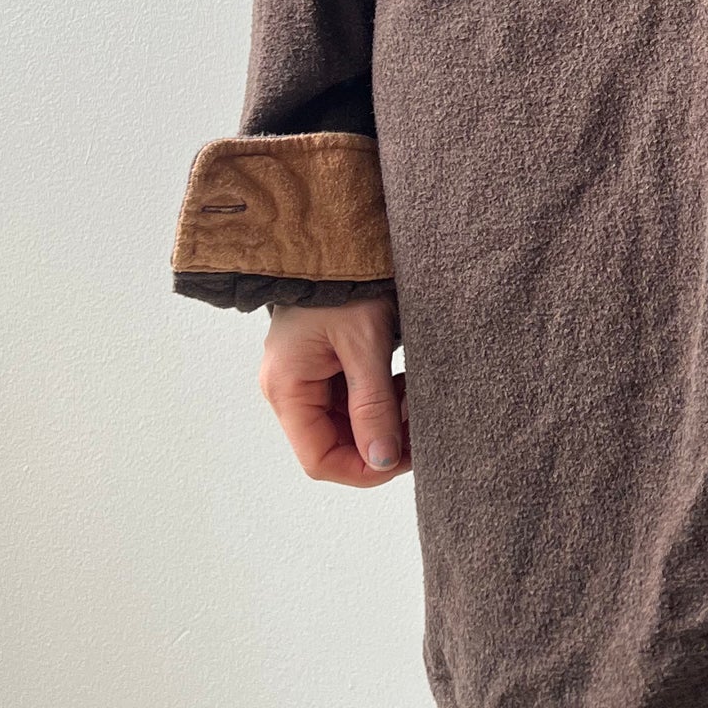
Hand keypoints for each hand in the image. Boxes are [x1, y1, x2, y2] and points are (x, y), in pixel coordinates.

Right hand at [259, 298, 408, 484]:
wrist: (340, 238)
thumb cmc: (345, 282)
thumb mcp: (365, 344)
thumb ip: (374, 405)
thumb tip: (382, 461)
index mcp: (287, 388)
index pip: (319, 459)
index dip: (363, 469)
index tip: (405, 456)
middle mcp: (290, 388)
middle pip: (334, 444)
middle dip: (380, 442)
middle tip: (419, 423)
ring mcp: (306, 377)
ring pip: (348, 424)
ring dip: (384, 420)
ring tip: (413, 397)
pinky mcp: (324, 365)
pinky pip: (352, 400)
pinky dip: (381, 400)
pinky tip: (403, 383)